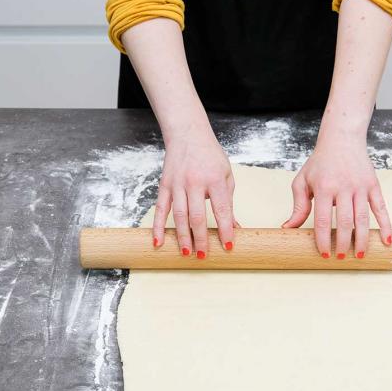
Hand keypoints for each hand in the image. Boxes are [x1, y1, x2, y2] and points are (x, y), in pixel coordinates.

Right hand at [152, 123, 235, 257]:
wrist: (188, 135)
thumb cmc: (210, 156)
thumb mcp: (226, 175)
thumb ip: (228, 202)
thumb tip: (234, 227)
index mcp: (214, 180)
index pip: (221, 209)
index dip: (225, 229)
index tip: (228, 246)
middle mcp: (195, 182)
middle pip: (197, 216)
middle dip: (201, 238)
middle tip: (203, 255)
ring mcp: (177, 184)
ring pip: (178, 215)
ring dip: (182, 236)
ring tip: (187, 252)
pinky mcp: (164, 185)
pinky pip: (160, 209)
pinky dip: (157, 226)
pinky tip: (158, 241)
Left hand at [283, 124, 391, 257]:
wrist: (341, 139)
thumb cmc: (320, 162)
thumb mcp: (302, 181)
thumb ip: (298, 206)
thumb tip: (289, 228)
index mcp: (324, 188)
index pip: (323, 220)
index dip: (323, 240)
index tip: (324, 254)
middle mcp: (344, 188)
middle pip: (345, 222)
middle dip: (343, 243)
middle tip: (341, 257)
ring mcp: (360, 187)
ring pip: (363, 218)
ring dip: (362, 239)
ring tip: (360, 255)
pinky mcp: (373, 186)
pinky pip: (381, 209)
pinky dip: (385, 225)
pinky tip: (386, 240)